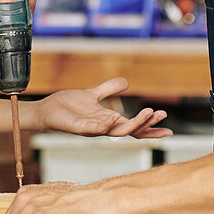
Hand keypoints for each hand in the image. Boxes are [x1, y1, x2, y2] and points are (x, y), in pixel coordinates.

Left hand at [31, 78, 171, 138]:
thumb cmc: (68, 106)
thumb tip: (127, 82)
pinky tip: (114, 117)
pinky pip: (93, 129)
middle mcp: (103, 127)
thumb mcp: (93, 94)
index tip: (167, 124)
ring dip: (132, 124)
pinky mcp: (78, 128)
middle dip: (147, 124)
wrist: (47, 110)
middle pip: (130, 130)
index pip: (134, 127)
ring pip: (116, 131)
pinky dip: (104, 125)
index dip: (150, 127)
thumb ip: (109, 89)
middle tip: (160, 114)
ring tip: (147, 113)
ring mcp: (92, 129)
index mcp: (108, 121)